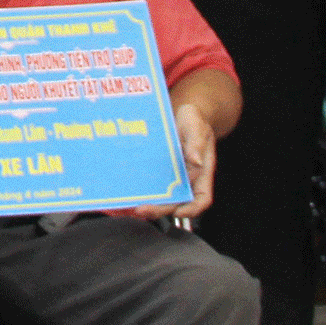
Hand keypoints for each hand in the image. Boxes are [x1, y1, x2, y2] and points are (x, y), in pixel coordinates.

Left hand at [122, 100, 213, 219]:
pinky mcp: (155, 169)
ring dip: (146, 203)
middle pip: (175, 202)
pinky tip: (124, 190)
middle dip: (159, 210)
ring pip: (160, 197)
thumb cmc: (194, 120)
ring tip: (129, 205)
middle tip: (141, 210)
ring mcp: (170, 175)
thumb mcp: (197, 127)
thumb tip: (196, 161)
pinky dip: (138, 189)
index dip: (191, 209)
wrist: (181, 111)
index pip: (201, 198)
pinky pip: (148, 182)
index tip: (177, 213)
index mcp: (201, 172)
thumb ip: (197, 144)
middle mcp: (186, 179)